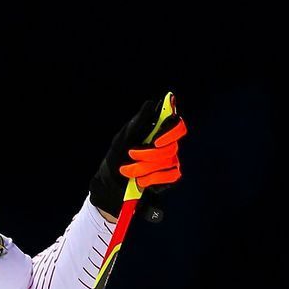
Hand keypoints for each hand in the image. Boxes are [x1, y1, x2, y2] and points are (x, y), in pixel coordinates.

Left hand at [89, 95, 185, 217]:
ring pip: (168, 162)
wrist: (110, 184)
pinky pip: (170, 176)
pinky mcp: (169, 177)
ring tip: (128, 171)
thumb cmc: (116, 157)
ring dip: (144, 168)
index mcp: (157, 132)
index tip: (156, 141)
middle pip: (171, 147)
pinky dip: (152, 179)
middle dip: (148, 154)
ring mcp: (170, 161)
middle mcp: (167, 145)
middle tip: (131, 155)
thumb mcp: (122, 138)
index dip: (171, 132)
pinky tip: (141, 181)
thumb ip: (138, 122)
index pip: (177, 125)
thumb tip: (150, 104)